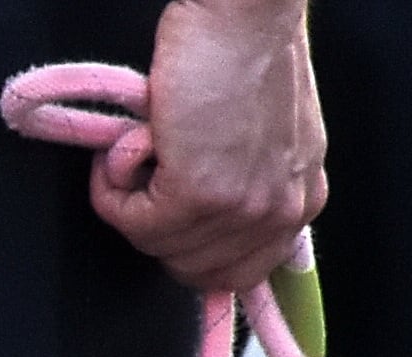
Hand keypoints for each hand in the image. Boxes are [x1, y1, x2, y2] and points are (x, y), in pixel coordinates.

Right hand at [90, 0, 322, 293]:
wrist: (241, 15)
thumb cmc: (247, 55)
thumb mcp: (269, 140)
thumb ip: (251, 190)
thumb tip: (207, 230)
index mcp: (299, 201)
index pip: (239, 276)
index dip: (189, 252)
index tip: (165, 222)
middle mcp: (277, 213)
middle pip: (190, 271)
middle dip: (155, 226)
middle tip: (152, 172)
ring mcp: (238, 208)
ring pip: (154, 246)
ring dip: (130, 198)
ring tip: (145, 145)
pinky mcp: (196, 195)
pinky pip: (129, 220)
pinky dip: (112, 185)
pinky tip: (129, 144)